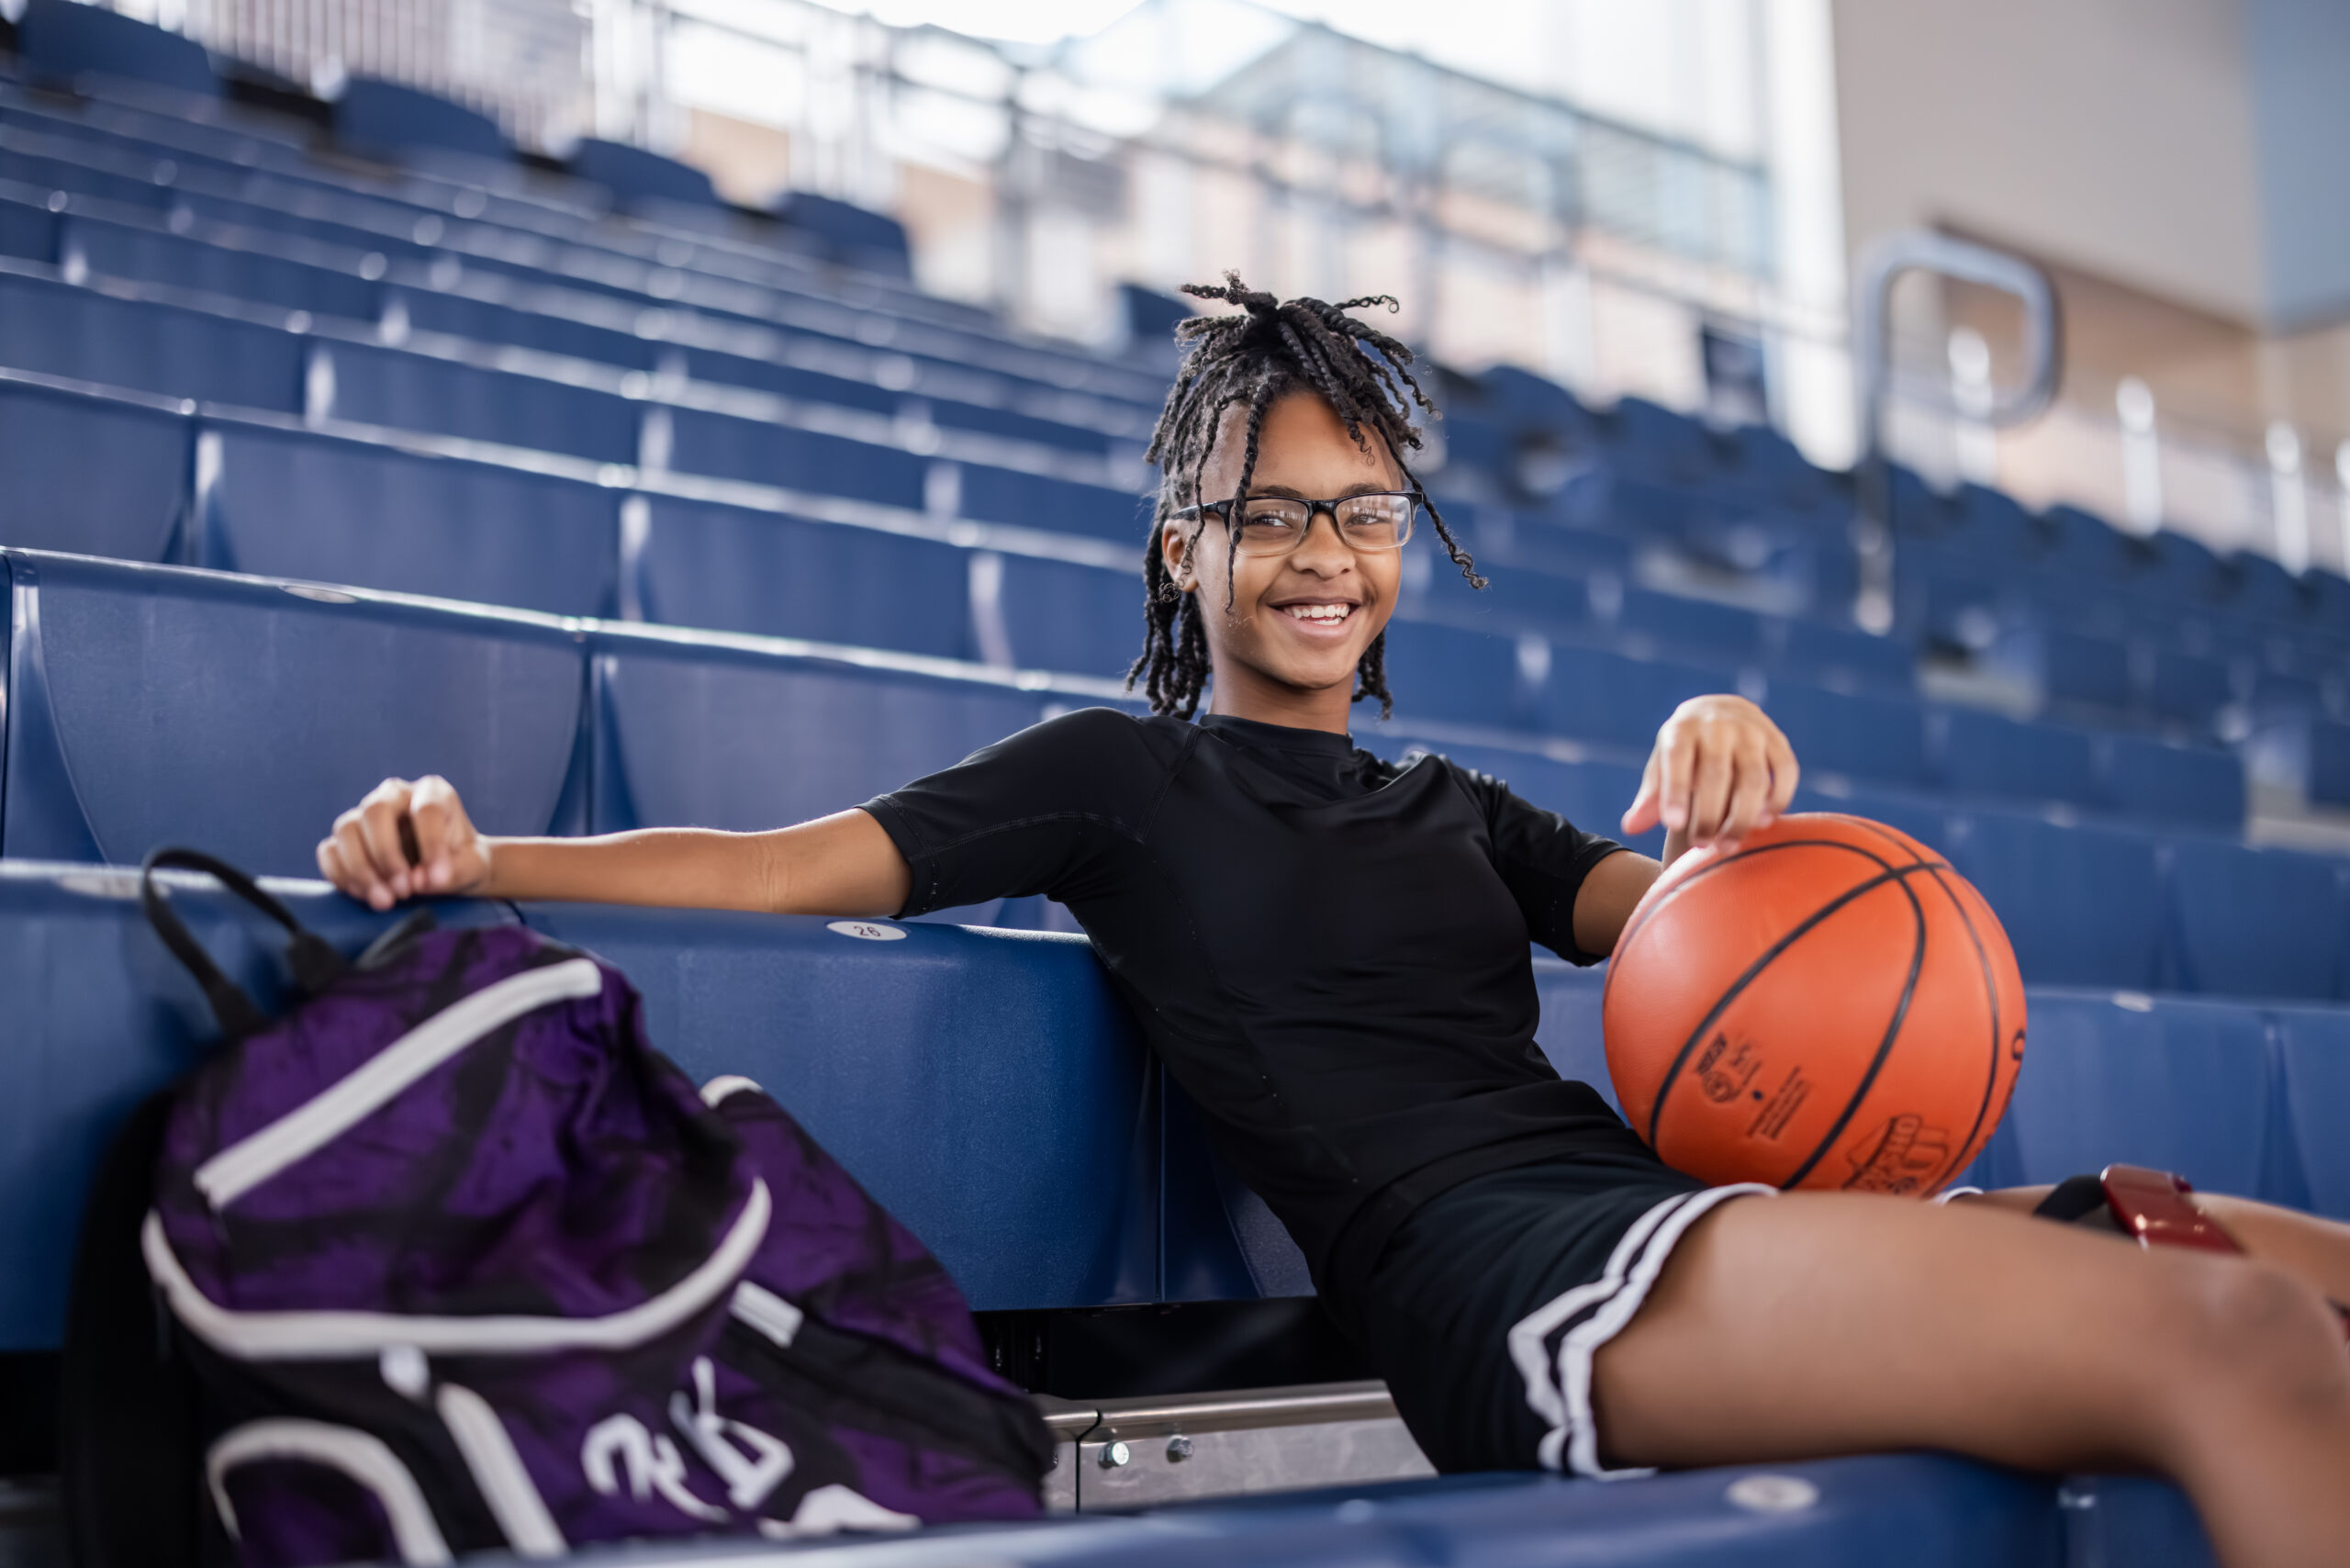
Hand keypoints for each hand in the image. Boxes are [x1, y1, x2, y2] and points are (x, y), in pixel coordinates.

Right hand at [316, 776, 491, 909]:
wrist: (446, 873)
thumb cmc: (462, 862)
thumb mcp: (473, 866)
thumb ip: (454, 871)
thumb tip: (418, 881)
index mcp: (433, 792)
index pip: (426, 810)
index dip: (431, 846)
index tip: (439, 880)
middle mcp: (395, 796)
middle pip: (375, 811)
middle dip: (386, 855)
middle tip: (404, 891)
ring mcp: (365, 815)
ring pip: (346, 829)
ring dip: (361, 869)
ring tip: (385, 901)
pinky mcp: (346, 839)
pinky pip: (329, 851)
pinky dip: (342, 875)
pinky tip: (365, 895)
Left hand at [1621, 694, 1798, 852]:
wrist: (1720, 712)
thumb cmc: (1684, 751)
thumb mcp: (1662, 766)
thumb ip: (1650, 797)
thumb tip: (1630, 827)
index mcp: (1682, 730)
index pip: (1677, 758)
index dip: (1675, 791)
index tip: (1673, 825)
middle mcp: (1718, 725)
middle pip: (1716, 773)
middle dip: (1709, 815)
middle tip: (1701, 845)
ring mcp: (1752, 731)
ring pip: (1754, 777)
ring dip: (1744, 816)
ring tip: (1729, 844)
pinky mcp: (1778, 741)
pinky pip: (1785, 772)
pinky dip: (1778, 800)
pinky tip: (1764, 823)